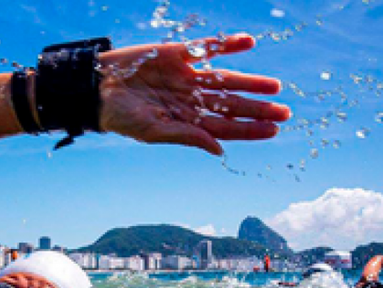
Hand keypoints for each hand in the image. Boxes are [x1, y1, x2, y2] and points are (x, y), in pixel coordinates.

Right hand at [99, 34, 290, 155]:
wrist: (97, 88)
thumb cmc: (121, 117)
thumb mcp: (153, 130)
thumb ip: (186, 136)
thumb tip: (219, 149)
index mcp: (187, 122)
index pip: (226, 127)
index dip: (250, 129)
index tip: (274, 130)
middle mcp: (191, 100)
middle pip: (231, 105)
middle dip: (258, 109)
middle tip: (285, 112)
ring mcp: (186, 76)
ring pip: (226, 78)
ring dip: (250, 81)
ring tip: (274, 86)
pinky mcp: (178, 54)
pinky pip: (208, 48)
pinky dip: (227, 45)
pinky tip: (248, 43)